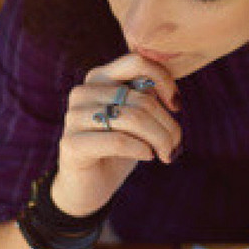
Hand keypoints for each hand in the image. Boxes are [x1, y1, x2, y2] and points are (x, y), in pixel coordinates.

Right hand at [52, 52, 182, 216]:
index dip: (165, 81)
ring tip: (167, 154)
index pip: (137, 62)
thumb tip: (168, 95)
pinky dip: (140, 149)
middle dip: (168, 125)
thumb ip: (147, 98)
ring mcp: (73, 116)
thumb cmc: (119, 150)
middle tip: (175, 145)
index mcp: (99, 78)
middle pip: (142, 99)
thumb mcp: (137, 119)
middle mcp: (83, 91)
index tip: (177, 106)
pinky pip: (119, 141)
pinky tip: (148, 156)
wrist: (90, 186)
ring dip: (159, 139)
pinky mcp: (71, 143)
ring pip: (133, 119)